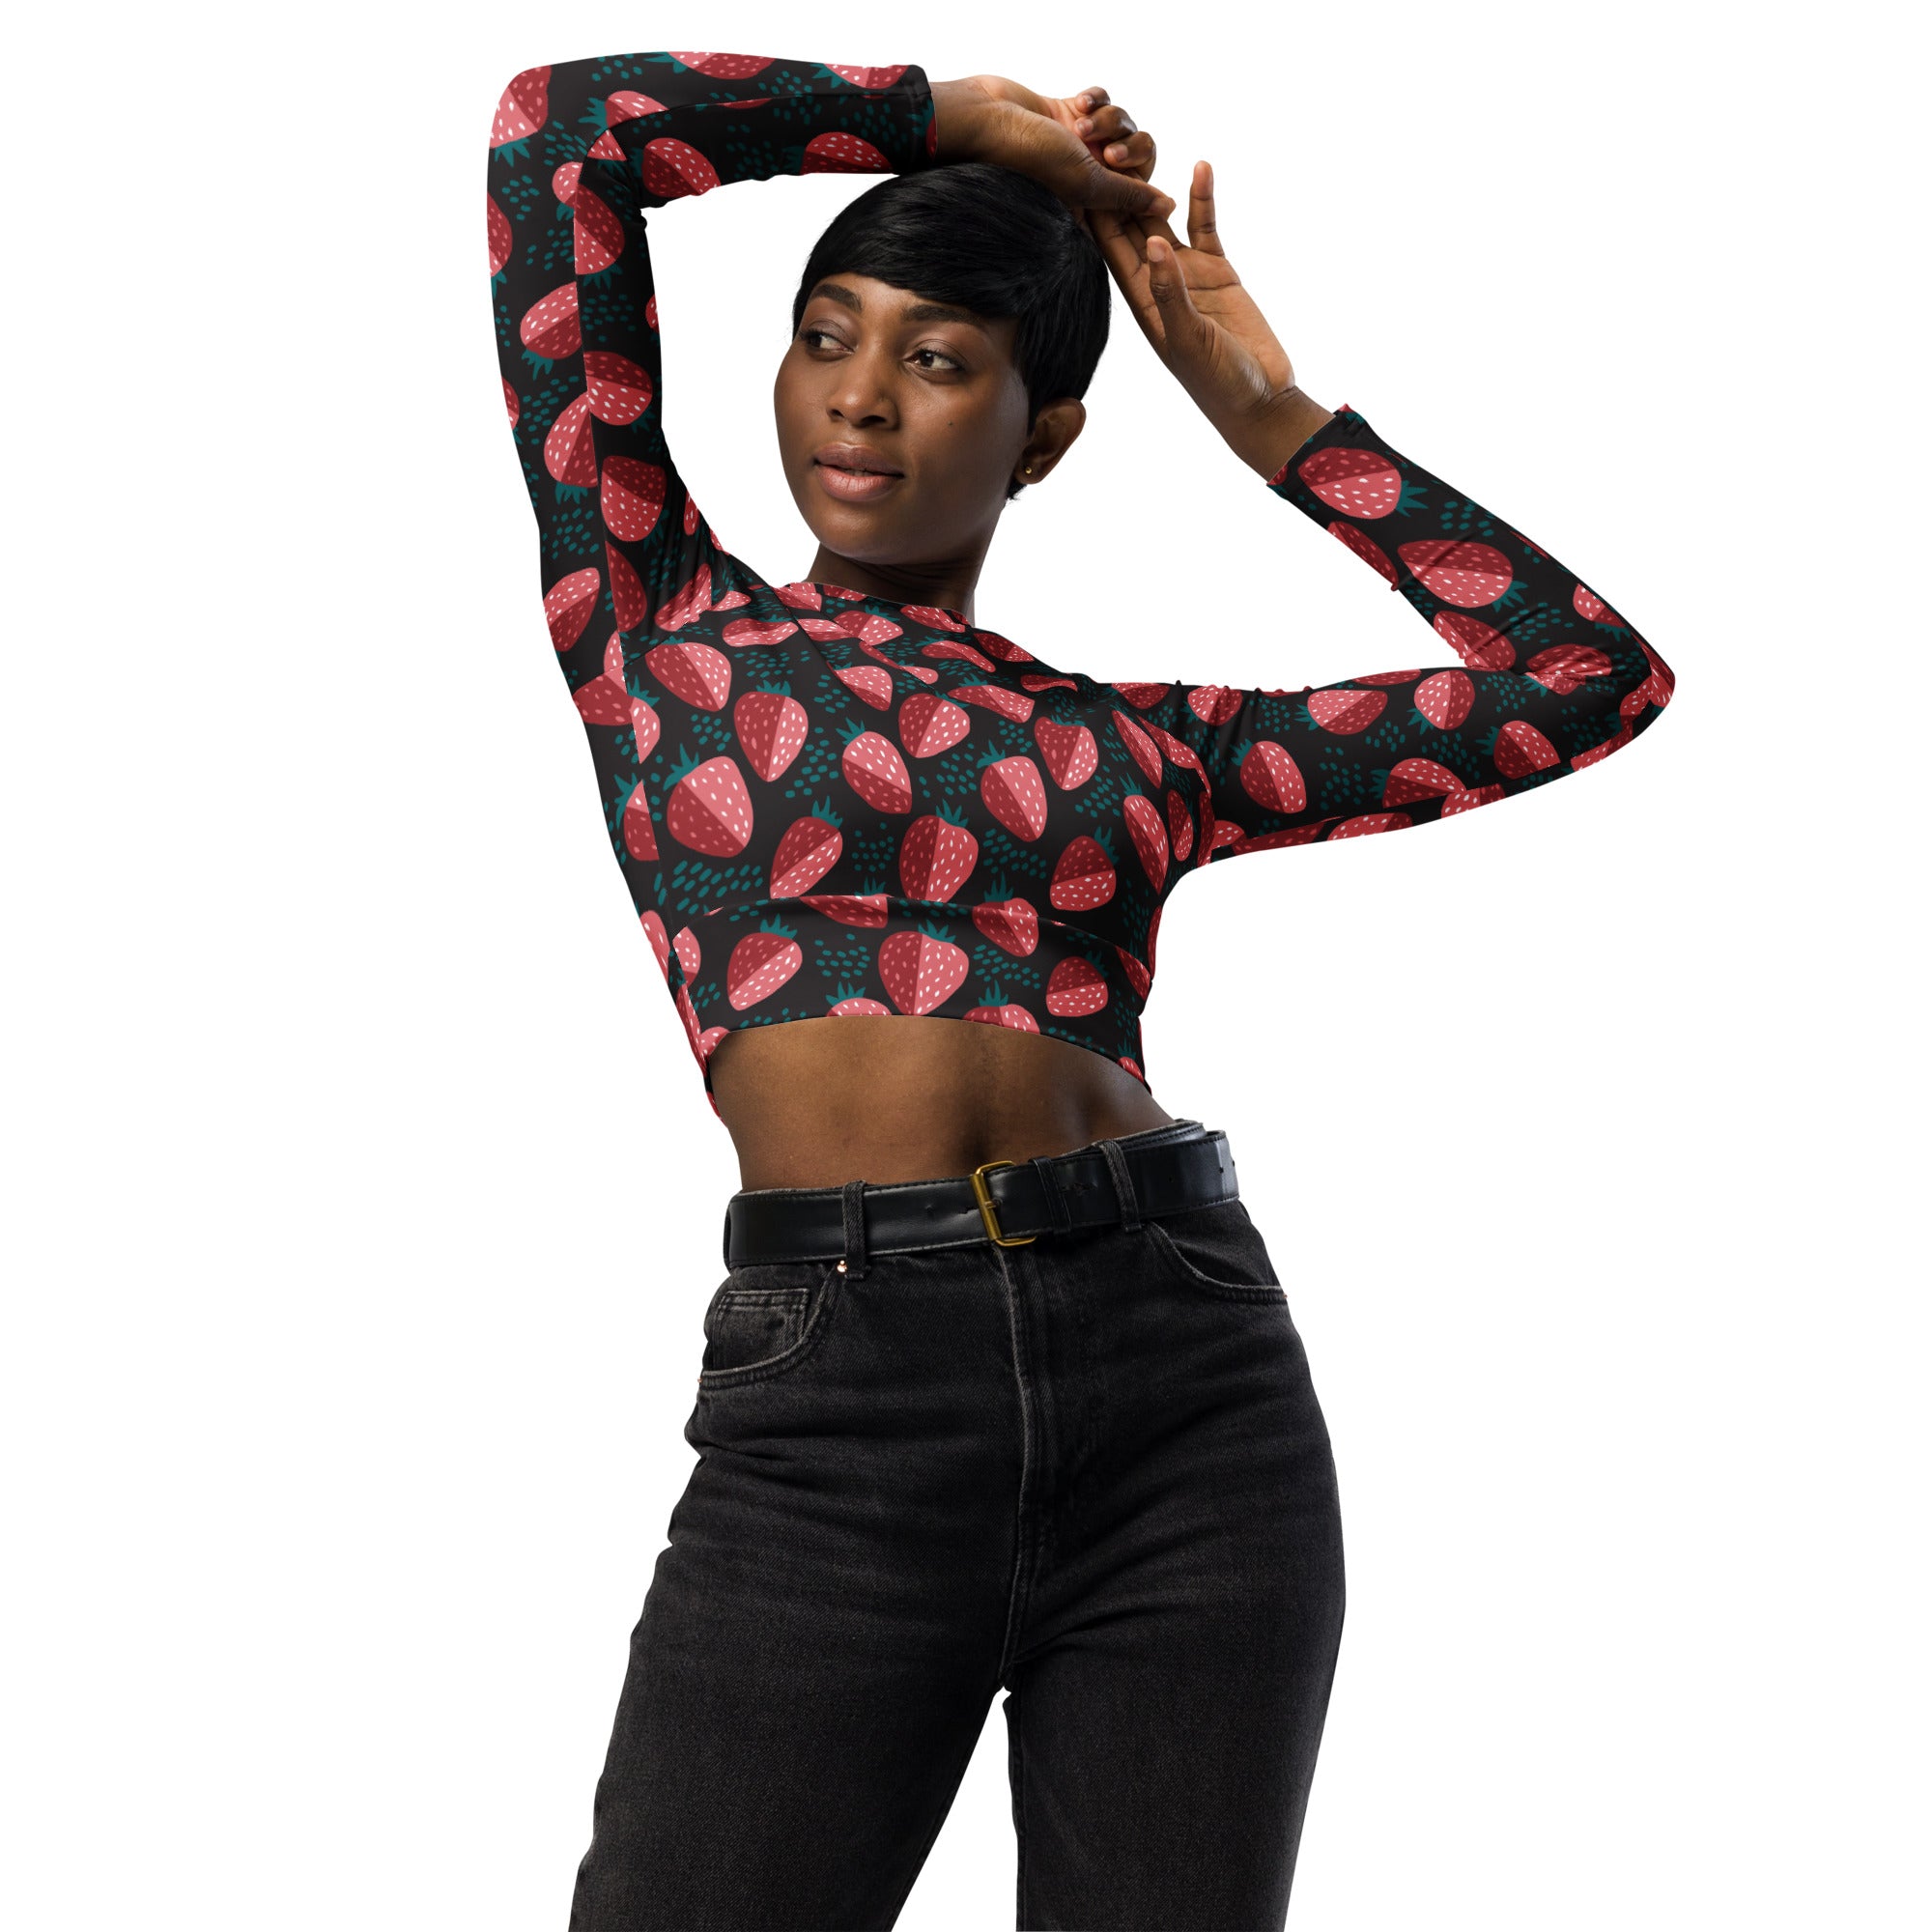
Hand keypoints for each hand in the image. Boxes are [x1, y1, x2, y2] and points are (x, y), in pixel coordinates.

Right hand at [930, 76, 1172, 221]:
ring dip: (1106, 118)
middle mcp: (1089, 175)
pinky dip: (1094, 98)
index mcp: (1093, 203)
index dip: (1139, 183)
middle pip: (1140, 153)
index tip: (1124, 175)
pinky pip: (1103, 99)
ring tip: (1077, 124)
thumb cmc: (1031, 158)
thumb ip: (1130, 195)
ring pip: (1123, 121)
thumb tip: (1167, 206)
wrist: (990, 119)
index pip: (1138, 196)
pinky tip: (1075, 103)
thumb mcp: (1088, 183)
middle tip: (1106, 151)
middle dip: (1129, 145)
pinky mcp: (1070, 113)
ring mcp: (1080, 143)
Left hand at [1089, 160, 1331, 476]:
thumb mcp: (1189, 341)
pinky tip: (1199, 166)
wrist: (1260, 400)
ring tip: (1140, 142)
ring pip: (1163, 218)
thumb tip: (1151, 242)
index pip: (1108, 248)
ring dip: (1152, 185)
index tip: (1074, 170)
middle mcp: (1157, 282)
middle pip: (1127, 225)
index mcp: (1141, 301)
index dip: (1091, 210)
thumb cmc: (1218, 383)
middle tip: (1097, 139)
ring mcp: (1187, 274)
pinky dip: (1202, 198)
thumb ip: (1170, 293)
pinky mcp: (1218, 271)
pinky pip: (1205, 226)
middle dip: (1114, 187)